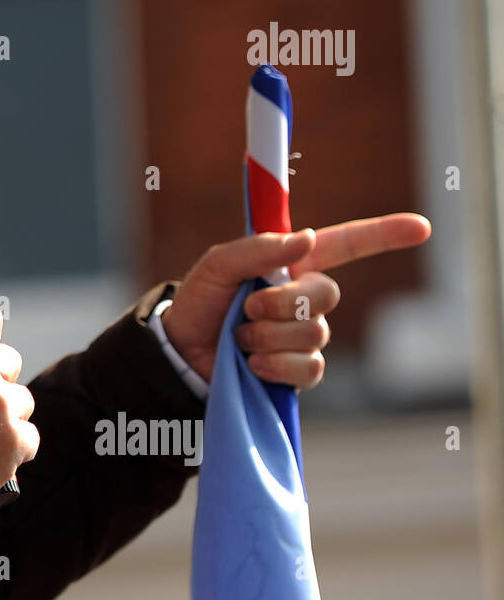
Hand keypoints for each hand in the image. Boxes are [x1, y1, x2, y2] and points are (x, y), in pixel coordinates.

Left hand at [161, 214, 431, 388]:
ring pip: (314, 333)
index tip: (421, 227)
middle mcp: (305, 299)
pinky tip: (252, 363)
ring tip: (240, 336)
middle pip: (327, 294)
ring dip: (269, 334)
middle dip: (282, 302)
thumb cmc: (199, 302)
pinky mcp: (297, 372)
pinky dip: (276, 364)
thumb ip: (257, 249)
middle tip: (246, 308)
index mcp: (292, 265)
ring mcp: (304, 337)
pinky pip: (308, 368)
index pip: (346, 245)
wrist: (179, 352)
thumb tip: (306, 238)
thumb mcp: (216, 266)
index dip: (384, 234)